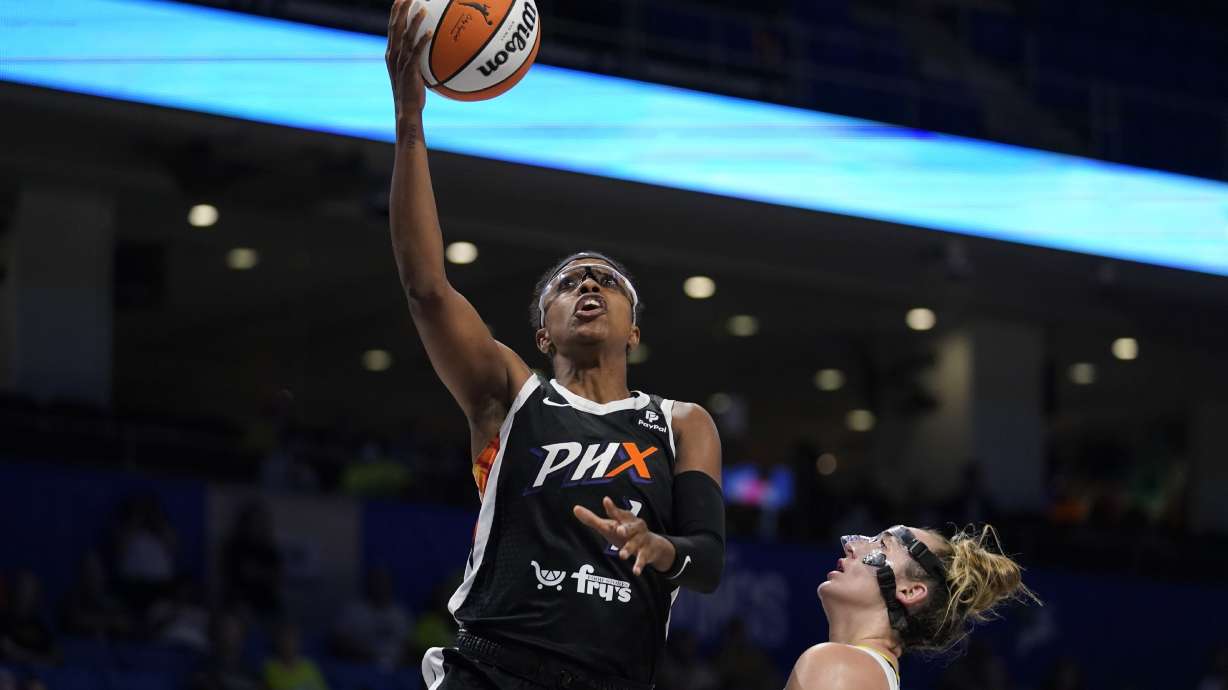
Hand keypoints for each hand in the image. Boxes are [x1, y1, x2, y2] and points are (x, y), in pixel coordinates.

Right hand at [386, 0, 431, 122]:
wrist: (407, 108)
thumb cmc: (412, 91)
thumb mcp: (411, 72)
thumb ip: (415, 58)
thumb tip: (430, 49)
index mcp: (392, 53)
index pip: (392, 27)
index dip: (395, 12)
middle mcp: (393, 54)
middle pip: (395, 26)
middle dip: (401, 9)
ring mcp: (400, 62)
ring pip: (406, 36)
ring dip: (414, 21)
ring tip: (423, 9)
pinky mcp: (409, 70)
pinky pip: (416, 52)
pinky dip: (422, 41)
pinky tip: (430, 33)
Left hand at [573, 497, 675, 575]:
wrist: (653, 545)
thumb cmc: (625, 533)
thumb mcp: (610, 526)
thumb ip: (592, 519)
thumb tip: (575, 508)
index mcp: (625, 519)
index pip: (616, 513)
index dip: (611, 508)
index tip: (606, 501)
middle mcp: (635, 527)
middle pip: (630, 527)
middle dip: (626, 529)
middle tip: (619, 530)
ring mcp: (641, 540)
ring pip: (635, 544)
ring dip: (629, 549)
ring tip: (622, 555)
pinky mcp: (646, 553)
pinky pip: (642, 559)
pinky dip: (639, 565)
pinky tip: (635, 572)